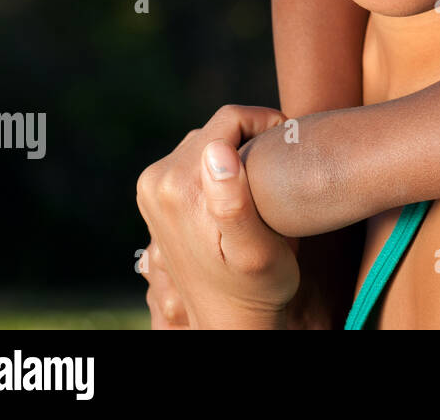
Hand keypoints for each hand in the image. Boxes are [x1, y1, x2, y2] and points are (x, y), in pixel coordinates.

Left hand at [137, 105, 299, 328]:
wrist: (229, 320)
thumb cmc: (256, 287)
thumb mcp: (255, 250)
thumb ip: (234, 200)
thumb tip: (217, 150)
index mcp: (178, 185)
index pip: (231, 119)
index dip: (268, 126)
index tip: (288, 154)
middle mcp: (156, 180)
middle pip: (217, 128)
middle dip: (252, 141)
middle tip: (276, 176)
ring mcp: (151, 187)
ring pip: (207, 140)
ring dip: (237, 153)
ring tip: (259, 188)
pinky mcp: (155, 193)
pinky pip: (195, 157)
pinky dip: (221, 166)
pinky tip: (238, 195)